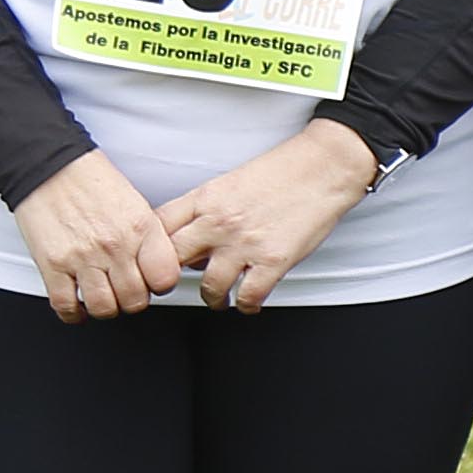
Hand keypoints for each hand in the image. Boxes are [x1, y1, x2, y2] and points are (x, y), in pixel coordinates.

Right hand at [11, 148, 192, 320]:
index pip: (164, 278)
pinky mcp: (52, 265)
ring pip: (104, 308)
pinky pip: (67, 305)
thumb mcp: (134, 203)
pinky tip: (78, 304)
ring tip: (103, 296)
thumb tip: (158, 266)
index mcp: (140, 227)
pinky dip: (73, 312)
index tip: (152, 282)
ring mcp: (82, 257)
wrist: (49, 164)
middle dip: (132, 299)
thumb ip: (148, 236)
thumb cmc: (89, 180)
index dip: (159, 285)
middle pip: (134, 300)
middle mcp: (114, 244)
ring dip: (105, 307)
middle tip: (125, 290)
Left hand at [152, 123, 385, 312]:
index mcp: (206, 198)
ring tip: (219, 298)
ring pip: (209, 287)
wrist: (324, 168)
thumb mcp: (230, 182)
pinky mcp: (274, 261)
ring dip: (212, 298)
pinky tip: (249, 301)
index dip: (148, 249)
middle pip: (173, 260)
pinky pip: (248, 297)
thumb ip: (205, 211)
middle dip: (172, 279)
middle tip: (178, 288)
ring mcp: (246, 243)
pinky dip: (246, 305)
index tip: (151, 262)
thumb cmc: (282, 172)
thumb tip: (192, 246)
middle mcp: (220, 221)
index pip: (159, 227)